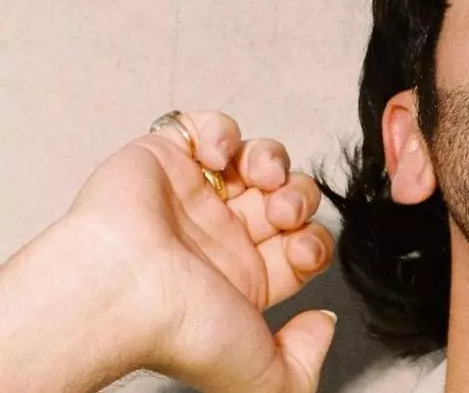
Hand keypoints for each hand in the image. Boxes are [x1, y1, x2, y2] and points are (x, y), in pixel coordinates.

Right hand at [55, 110, 335, 391]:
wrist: (117, 289)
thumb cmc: (175, 328)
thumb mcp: (260, 376)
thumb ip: (301, 367)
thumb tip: (323, 325)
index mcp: (243, 282)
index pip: (303, 247)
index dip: (314, 241)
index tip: (301, 250)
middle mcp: (220, 239)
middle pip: (288, 198)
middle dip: (298, 198)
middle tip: (281, 212)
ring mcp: (193, 197)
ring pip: (258, 159)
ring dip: (272, 159)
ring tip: (259, 177)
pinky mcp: (164, 158)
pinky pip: (207, 127)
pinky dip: (221, 131)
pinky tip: (214, 156)